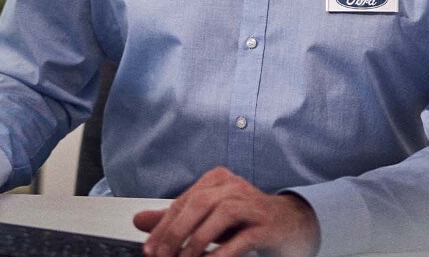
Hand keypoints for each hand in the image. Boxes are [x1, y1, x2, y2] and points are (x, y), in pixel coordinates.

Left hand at [133, 167, 318, 256]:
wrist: (290, 225)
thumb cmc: (244, 220)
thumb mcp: (207, 218)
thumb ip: (175, 218)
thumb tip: (139, 221)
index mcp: (218, 179)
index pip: (184, 201)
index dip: (163, 226)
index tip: (149, 248)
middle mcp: (235, 186)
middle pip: (199, 204)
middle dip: (175, 233)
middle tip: (161, 256)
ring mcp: (253, 205)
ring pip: (219, 217)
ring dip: (196, 242)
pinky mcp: (267, 225)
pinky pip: (241, 238)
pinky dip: (221, 253)